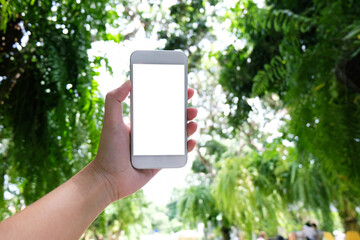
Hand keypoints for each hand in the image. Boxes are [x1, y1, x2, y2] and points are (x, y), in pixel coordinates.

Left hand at [91, 80, 196, 201]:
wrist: (109, 179)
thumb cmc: (108, 150)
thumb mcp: (110, 121)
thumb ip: (114, 100)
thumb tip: (128, 81)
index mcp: (142, 121)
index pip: (161, 105)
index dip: (175, 97)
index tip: (186, 90)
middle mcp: (151, 133)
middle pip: (174, 119)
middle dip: (186, 112)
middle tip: (193, 109)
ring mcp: (157, 147)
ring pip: (179, 135)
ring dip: (189, 128)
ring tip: (193, 124)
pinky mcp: (161, 162)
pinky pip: (178, 153)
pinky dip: (187, 147)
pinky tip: (191, 141)